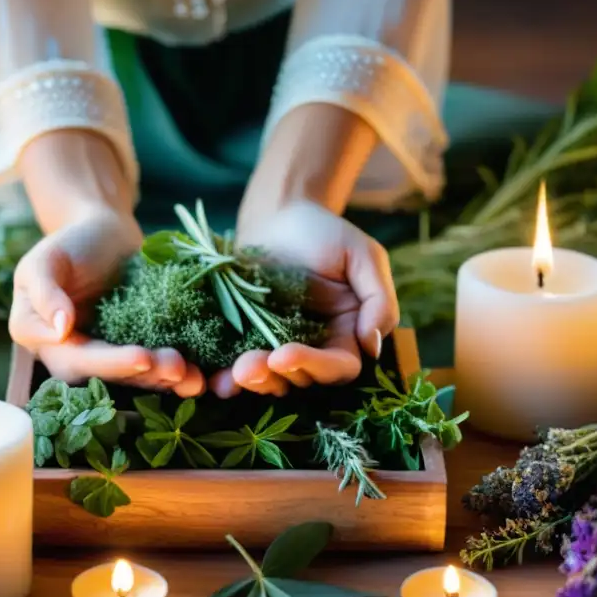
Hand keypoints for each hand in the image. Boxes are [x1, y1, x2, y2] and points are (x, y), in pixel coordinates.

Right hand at [9, 207, 204, 396]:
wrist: (104, 235)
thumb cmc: (70, 243)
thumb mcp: (47, 259)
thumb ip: (45, 291)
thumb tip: (59, 329)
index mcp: (45, 341)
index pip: (77, 360)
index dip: (109, 363)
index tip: (141, 357)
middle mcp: (76, 357)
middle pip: (111, 376)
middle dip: (145, 375)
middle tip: (177, 366)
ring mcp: (109, 356)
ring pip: (137, 376)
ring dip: (165, 379)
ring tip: (193, 375)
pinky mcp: (138, 349)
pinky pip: (156, 365)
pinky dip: (179, 371)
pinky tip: (202, 373)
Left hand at [209, 200, 398, 397]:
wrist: (277, 214)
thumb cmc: (324, 232)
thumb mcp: (363, 255)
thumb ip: (378, 300)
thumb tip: (372, 346)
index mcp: (347, 333)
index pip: (340, 367)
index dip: (316, 367)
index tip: (285, 355)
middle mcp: (315, 347)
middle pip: (303, 379)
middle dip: (277, 377)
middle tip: (248, 367)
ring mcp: (279, 346)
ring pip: (272, 380)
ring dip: (254, 381)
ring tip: (236, 371)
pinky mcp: (248, 341)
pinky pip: (241, 367)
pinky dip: (229, 380)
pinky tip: (217, 381)